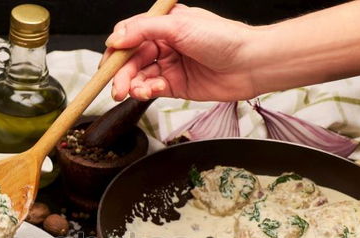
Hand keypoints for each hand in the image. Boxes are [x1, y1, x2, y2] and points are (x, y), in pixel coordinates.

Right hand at [103, 4, 257, 101]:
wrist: (250, 64)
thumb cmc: (224, 38)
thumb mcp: (179, 25)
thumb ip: (144, 30)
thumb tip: (116, 38)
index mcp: (164, 24)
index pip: (130, 35)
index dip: (117, 49)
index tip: (109, 61)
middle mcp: (164, 44)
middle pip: (131, 59)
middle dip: (121, 74)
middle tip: (116, 87)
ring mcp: (169, 65)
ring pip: (139, 76)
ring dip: (133, 85)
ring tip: (133, 92)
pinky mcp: (175, 86)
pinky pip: (152, 89)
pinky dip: (147, 91)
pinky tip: (152, 91)